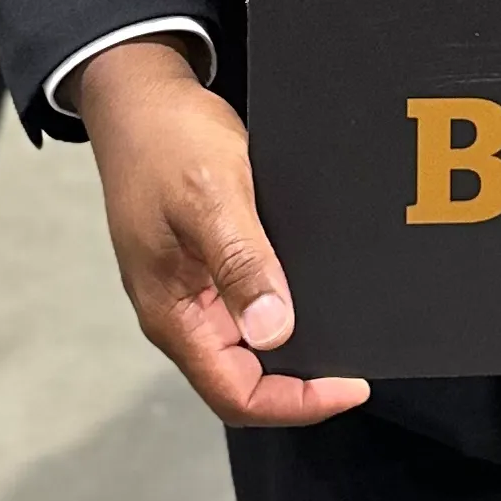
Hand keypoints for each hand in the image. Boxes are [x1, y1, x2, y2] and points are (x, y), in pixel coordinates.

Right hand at [71, 34, 368, 428]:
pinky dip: (288, 305)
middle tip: (361, 356)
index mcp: (172, 314)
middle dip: (305, 379)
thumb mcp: (210, 197)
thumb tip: (273, 330)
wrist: (139, 96)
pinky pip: (252, 304)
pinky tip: (321, 286)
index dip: (297, 403)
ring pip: (253, 345)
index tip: (351, 384)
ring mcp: (194, 291)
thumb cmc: (163, 140)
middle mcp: (181, 313)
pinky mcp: (208, 265)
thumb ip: (241, 264)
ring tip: (349, 323)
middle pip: (247, 379)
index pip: (236, 394)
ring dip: (299, 342)